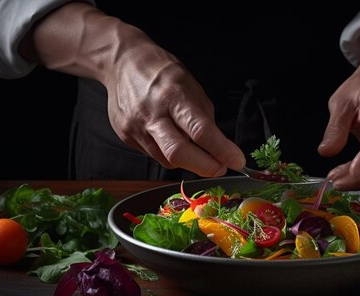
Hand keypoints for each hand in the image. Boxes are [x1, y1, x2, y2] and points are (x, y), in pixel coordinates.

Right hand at [106, 44, 245, 176]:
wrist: (122, 63)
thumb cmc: (163, 73)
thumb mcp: (192, 87)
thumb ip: (204, 118)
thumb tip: (218, 147)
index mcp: (174, 95)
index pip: (201, 130)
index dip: (221, 150)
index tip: (237, 160)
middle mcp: (153, 113)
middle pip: (179, 153)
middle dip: (205, 167)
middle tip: (220, 168)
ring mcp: (136, 127)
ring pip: (168, 160)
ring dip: (189, 161)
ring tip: (195, 149)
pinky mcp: (126, 137)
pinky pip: (155, 155)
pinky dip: (169, 153)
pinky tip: (170, 138)